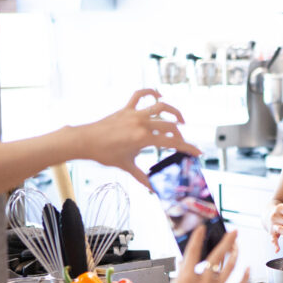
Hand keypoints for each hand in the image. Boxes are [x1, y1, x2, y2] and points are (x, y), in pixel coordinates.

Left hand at [78, 89, 201, 187]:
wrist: (84, 141)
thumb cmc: (104, 154)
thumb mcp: (126, 166)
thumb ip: (142, 177)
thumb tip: (153, 190)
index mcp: (144, 138)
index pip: (172, 143)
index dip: (187, 148)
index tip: (198, 152)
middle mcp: (141, 123)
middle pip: (170, 126)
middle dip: (179, 136)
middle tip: (181, 144)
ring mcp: (134, 114)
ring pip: (160, 106)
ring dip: (173, 111)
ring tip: (180, 119)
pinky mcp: (126, 109)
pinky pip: (140, 95)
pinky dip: (150, 92)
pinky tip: (158, 96)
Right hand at [155, 226, 248, 282]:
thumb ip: (180, 273)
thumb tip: (183, 262)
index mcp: (187, 275)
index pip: (194, 250)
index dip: (198, 236)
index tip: (202, 227)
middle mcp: (202, 280)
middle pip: (218, 255)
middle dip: (228, 240)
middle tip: (233, 232)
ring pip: (230, 267)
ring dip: (235, 254)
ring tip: (237, 247)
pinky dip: (245, 277)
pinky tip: (248, 269)